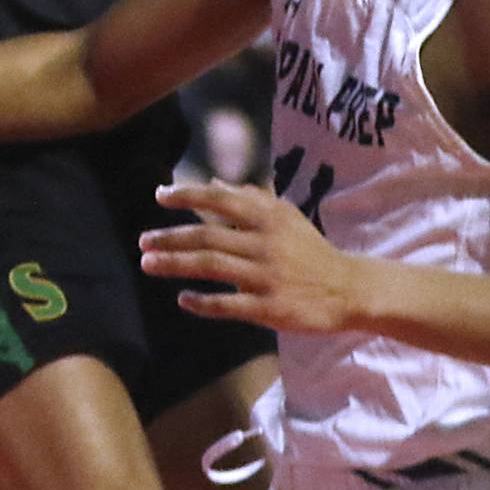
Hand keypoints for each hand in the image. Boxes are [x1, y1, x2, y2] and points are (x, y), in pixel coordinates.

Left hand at [139, 180, 363, 332]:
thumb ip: (250, 197)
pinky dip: (203, 302)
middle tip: (143, 242)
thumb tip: (213, 180)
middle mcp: (263, 242)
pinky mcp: (269, 308)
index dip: (187, 195)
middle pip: (208, 235)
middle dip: (171, 237)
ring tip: (148, 264)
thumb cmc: (310, 248)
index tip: (159, 196)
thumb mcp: (284, 214)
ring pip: (212, 266)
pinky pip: (228, 304)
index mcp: (267, 215)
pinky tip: (182, 299)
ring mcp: (265, 276)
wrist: (346, 288)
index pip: (219, 198)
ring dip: (176, 264)